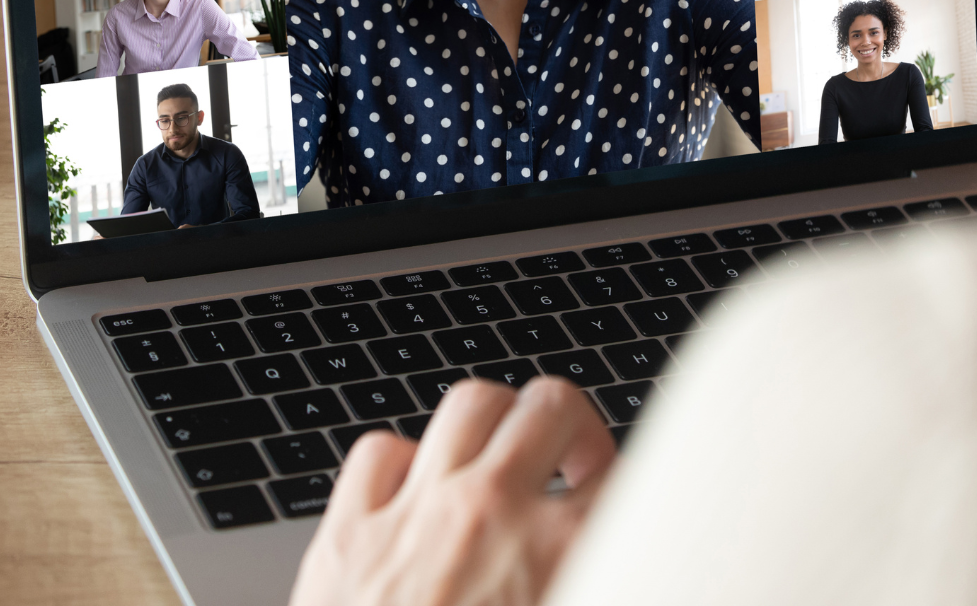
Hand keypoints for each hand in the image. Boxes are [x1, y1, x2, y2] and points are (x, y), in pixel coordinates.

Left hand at [291, 377, 614, 605]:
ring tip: (503, 459)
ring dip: (494, 425)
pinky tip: (417, 488)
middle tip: (577, 466)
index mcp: (553, 555)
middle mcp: (486, 515)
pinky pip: (380, 451)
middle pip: (549, 405)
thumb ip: (580, 571)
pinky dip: (403, 460)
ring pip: (467, 405)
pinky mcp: (346, 535)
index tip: (624, 497)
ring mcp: (412, 515)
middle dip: (573, 427)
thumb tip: (589, 552)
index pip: (620, 474)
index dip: (630, 481)